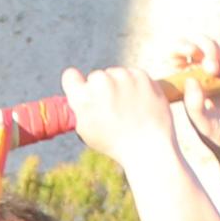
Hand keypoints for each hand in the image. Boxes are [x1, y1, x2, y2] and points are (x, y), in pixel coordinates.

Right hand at [63, 62, 178, 162]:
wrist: (148, 146)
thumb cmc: (115, 142)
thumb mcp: (86, 130)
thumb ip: (79, 108)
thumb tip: (79, 91)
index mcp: (83, 97)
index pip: (70, 76)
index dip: (77, 84)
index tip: (85, 90)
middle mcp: (101, 82)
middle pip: (96, 76)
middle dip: (102, 89)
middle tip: (114, 108)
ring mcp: (122, 77)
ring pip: (116, 74)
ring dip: (120, 86)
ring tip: (129, 108)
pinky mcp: (141, 75)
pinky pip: (133, 74)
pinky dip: (136, 85)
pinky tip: (139, 103)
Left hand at [170, 34, 219, 163]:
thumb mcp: (204, 125)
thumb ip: (195, 106)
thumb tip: (191, 79)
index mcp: (188, 81)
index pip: (179, 53)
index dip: (182, 45)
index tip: (191, 53)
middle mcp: (204, 71)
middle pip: (202, 42)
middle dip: (208, 49)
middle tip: (213, 70)